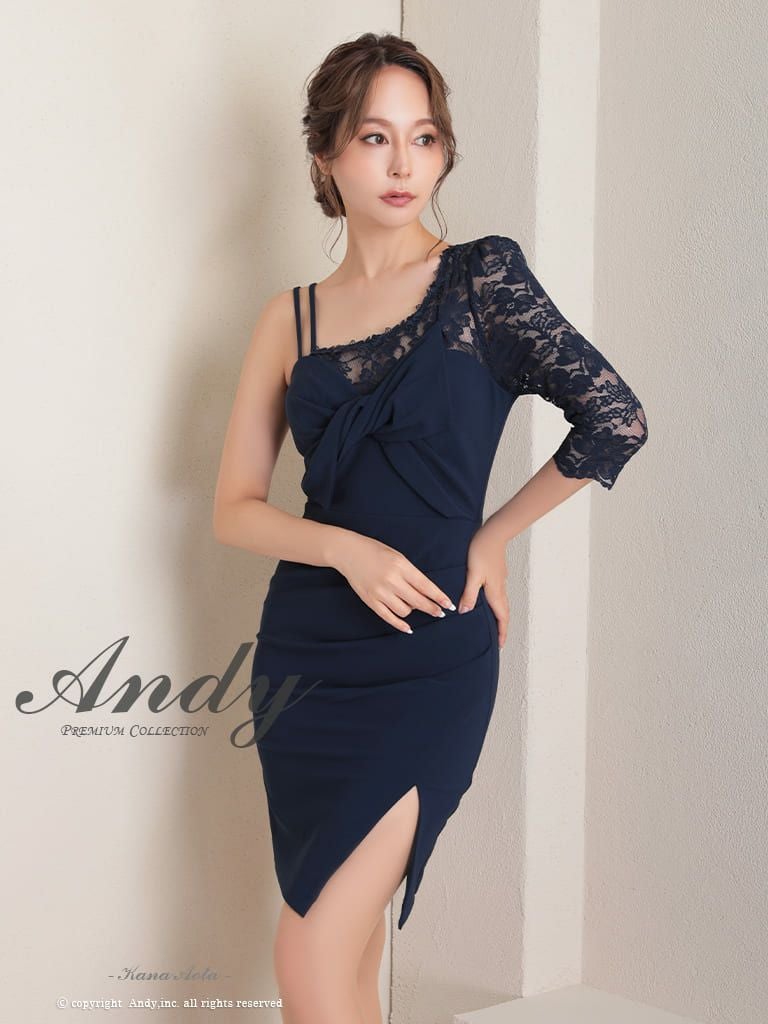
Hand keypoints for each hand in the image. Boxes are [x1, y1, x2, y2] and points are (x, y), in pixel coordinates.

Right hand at [331, 533, 455, 634]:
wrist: (349, 552)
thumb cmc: (376, 552)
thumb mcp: (398, 557)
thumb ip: (411, 574)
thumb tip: (426, 593)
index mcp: (401, 566)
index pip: (425, 586)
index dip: (439, 597)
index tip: (449, 604)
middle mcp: (391, 580)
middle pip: (418, 601)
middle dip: (432, 608)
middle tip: (440, 612)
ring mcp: (380, 592)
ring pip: (405, 611)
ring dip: (413, 611)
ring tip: (413, 605)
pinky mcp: (370, 601)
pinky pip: (388, 617)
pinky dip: (400, 624)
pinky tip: (408, 628)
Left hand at [457, 524, 508, 648]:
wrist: (493, 534)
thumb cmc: (482, 551)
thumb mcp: (473, 574)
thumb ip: (469, 594)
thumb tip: (465, 612)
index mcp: (495, 591)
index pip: (501, 617)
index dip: (501, 632)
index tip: (500, 645)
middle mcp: (500, 588)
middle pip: (504, 613)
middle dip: (502, 628)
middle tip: (498, 640)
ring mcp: (500, 581)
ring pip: (502, 604)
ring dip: (499, 616)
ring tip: (493, 625)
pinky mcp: (497, 574)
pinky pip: (498, 595)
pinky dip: (496, 604)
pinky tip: (487, 602)